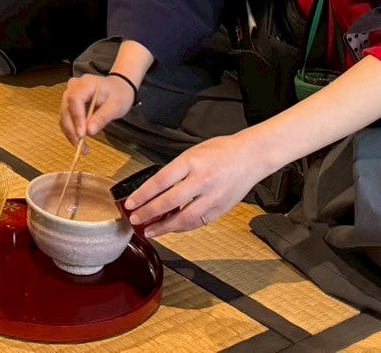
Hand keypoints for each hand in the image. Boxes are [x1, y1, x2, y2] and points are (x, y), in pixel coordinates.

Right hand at [60, 73, 135, 145]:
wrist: (118, 87)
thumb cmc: (119, 94)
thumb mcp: (115, 106)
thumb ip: (102, 117)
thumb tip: (89, 132)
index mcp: (85, 83)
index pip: (75, 100)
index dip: (76, 118)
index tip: (82, 135)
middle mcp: (73, 87)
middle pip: (66, 109)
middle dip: (72, 130)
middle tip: (81, 147)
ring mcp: (69, 94)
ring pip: (64, 116)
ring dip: (71, 134)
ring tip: (83, 148)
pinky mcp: (69, 104)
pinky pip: (67, 119)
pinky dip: (72, 131)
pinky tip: (80, 142)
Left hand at [122, 132, 263, 236]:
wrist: (250, 156)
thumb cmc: (220, 151)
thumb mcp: (192, 152)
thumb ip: (176, 170)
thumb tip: (155, 188)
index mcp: (191, 162)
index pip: (161, 181)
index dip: (143, 194)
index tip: (130, 203)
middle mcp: (201, 180)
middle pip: (169, 201)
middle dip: (149, 212)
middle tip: (135, 219)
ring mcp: (212, 197)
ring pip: (184, 218)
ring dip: (164, 227)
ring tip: (150, 230)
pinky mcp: (221, 209)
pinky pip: (198, 222)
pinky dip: (182, 227)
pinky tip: (171, 229)